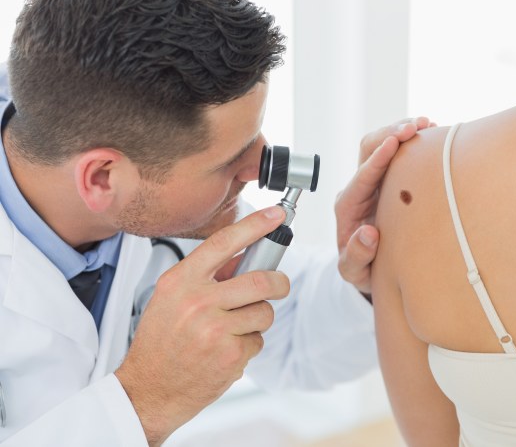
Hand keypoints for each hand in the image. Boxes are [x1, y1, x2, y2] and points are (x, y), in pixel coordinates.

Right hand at [115, 207, 289, 445]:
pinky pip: (258, 340)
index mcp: (181, 281)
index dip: (255, 225)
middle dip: (278, 283)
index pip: (224, 242)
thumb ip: (206, 276)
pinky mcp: (230, 355)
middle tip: (278, 286)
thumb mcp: (171, 298)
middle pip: (261, 281)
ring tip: (233, 329)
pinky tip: (225, 351)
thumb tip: (244, 257)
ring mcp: (215, 329)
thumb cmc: (160, 342)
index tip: (277, 215)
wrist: (147, 390)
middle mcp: (198, 302)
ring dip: (258, 320)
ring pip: (264, 313)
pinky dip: (248, 345)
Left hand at [335, 117, 434, 295]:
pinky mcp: (388, 179)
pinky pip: (398, 153)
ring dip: (401, 130)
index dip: (378, 159)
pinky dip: (412, 140)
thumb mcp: (354, 271)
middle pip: (368, 150)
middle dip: (390, 134)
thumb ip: (357, 256)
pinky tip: (430, 133)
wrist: (369, 268)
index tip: (393, 142)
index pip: (361, 177)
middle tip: (415, 127)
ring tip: (426, 124)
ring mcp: (373, 182)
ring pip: (381, 144)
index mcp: (348, 207)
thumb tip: (368, 234)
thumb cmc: (361, 269)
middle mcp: (358, 189)